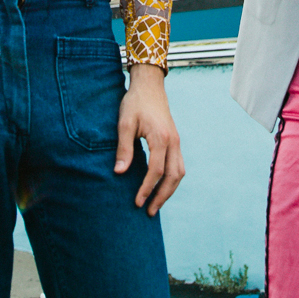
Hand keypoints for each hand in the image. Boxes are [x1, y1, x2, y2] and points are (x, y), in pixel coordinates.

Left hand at [115, 64, 184, 215]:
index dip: (147, 188)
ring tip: (155, 204)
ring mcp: (177, 142)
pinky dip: (171, 180)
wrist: (149, 86)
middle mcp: (174, 142)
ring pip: (179, 173)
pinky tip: (160, 187)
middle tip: (148, 211)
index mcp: (161, 138)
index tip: (137, 202)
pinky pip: (178, 166)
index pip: (156, 171)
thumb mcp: (125, 123)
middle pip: (173, 177)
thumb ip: (123, 148)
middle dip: (161, 196)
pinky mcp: (175, 141)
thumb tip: (119, 172)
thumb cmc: (135, 103)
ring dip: (169, 191)